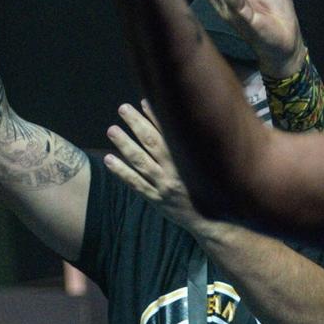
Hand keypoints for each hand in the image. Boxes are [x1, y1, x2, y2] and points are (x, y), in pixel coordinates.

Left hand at [104, 102, 203, 229]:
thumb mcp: (208, 166)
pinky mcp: (156, 199)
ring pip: (141, 161)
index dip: (156, 116)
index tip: (144, 101)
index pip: (170, 133)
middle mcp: (176, 171)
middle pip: (152, 143)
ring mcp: (164, 186)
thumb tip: (181, 123)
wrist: (213, 222)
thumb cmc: (212, 189)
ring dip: (125, 144)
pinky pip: (136, 183)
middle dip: (137, 124)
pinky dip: (122, 172)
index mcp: (189, 160)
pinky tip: (109, 159)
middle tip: (123, 108)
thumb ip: (195, 147)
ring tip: (111, 129)